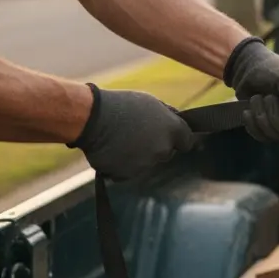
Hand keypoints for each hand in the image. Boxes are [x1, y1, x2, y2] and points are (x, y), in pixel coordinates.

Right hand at [69, 85, 196, 180]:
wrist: (92, 118)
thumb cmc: (122, 105)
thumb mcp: (151, 103)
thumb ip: (168, 116)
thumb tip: (178, 121)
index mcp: (173, 130)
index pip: (187, 142)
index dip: (177, 139)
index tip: (167, 136)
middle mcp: (163, 149)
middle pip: (166, 153)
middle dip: (156, 147)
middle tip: (137, 134)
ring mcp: (146, 164)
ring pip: (146, 163)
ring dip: (138, 156)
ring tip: (120, 140)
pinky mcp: (127, 175)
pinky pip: (127, 172)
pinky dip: (121, 165)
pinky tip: (111, 151)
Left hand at [223, 36, 278, 141]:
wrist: (248, 70)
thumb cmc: (271, 68)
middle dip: (276, 116)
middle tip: (268, 98)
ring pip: (277, 135)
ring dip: (261, 117)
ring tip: (257, 99)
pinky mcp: (270, 128)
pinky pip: (263, 137)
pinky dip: (252, 124)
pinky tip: (248, 111)